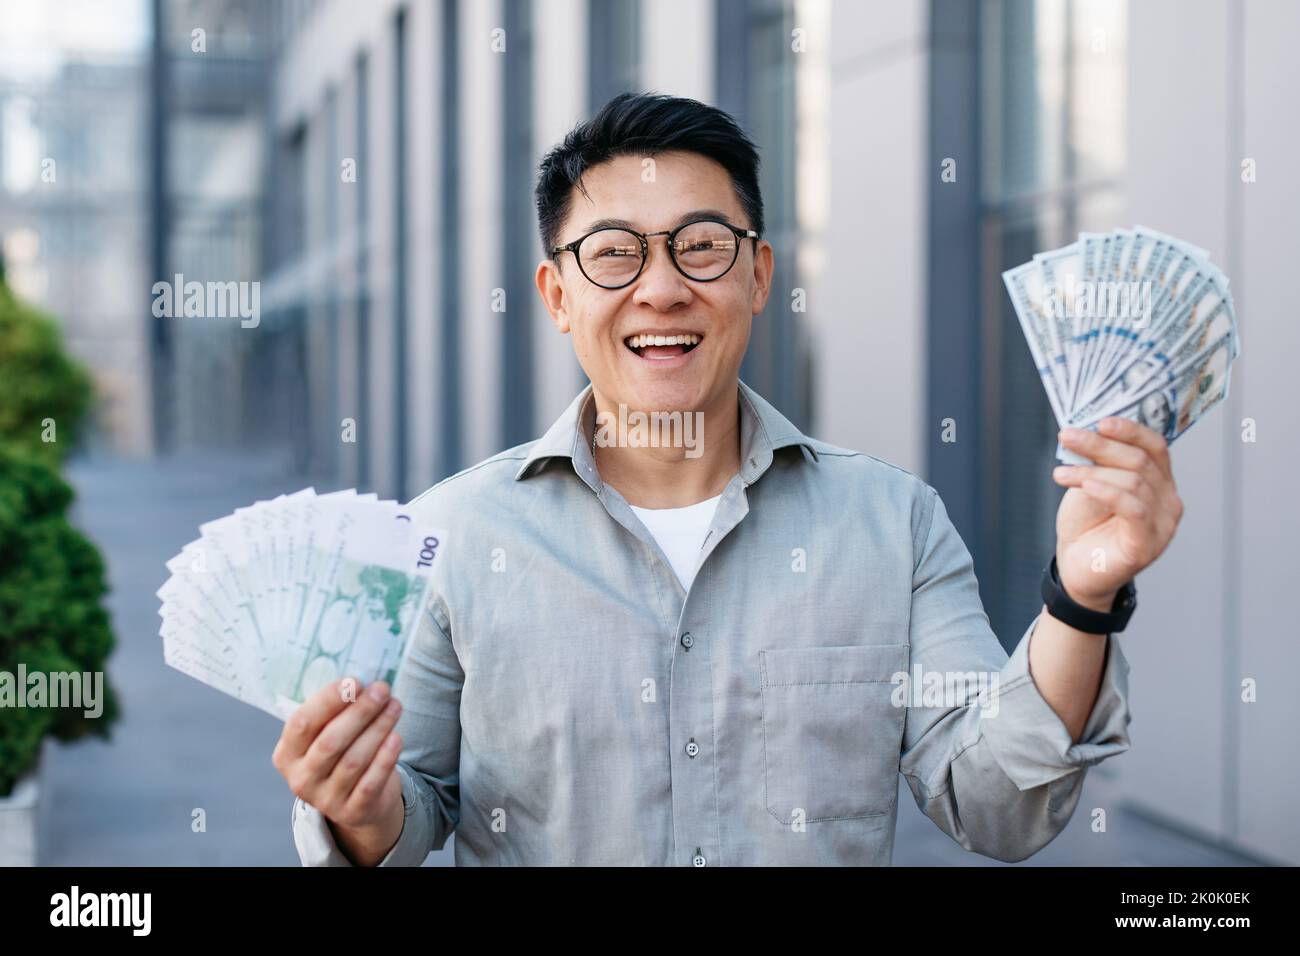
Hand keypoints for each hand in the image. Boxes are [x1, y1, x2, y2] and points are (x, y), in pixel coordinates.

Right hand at [272, 677, 405, 865]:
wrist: (357, 803)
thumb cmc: (342, 753)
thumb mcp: (326, 735)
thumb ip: (335, 712)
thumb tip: (363, 681)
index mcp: (287, 754)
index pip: (301, 724)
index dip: (327, 701)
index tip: (354, 681)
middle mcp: (301, 779)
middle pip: (330, 742)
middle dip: (359, 712)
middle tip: (382, 689)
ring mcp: (325, 800)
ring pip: (354, 760)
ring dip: (378, 728)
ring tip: (394, 706)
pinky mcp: (352, 812)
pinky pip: (370, 783)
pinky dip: (385, 758)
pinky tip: (396, 736)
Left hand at [1051, 417, 1184, 610]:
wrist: (1076, 569)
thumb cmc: (1086, 525)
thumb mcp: (1091, 485)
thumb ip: (1099, 463)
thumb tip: (1088, 431)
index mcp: (1159, 481)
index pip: (1155, 446)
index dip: (1131, 430)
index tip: (1101, 420)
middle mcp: (1168, 500)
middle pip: (1140, 461)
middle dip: (1100, 445)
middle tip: (1067, 436)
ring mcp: (1163, 524)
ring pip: (1133, 482)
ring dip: (1091, 471)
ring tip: (1059, 472)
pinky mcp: (1147, 544)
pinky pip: (1133, 509)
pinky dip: (1108, 492)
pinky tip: (1085, 486)